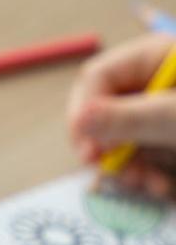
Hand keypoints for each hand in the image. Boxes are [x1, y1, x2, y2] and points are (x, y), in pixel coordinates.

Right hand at [67, 32, 175, 197]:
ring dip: (125, 168)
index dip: (84, 113)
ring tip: (145, 185)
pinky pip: (140, 155)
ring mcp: (159, 110)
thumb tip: (78, 120)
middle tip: (106, 170)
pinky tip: (157, 186)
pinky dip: (144, 173)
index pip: (96, 79)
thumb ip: (129, 117)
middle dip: (102, 146)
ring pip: (119, 139)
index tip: (86, 149)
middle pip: (101, 112)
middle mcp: (150, 81)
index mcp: (152, 57)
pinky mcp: (168, 137)